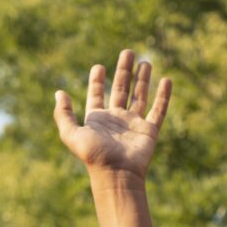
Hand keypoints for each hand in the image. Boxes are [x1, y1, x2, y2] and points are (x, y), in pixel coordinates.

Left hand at [53, 49, 172, 176]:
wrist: (117, 174)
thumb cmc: (94, 156)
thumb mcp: (71, 134)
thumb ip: (64, 114)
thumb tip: (59, 92)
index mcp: (97, 119)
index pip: (97, 95)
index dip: (96, 81)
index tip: (99, 67)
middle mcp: (116, 119)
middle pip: (120, 89)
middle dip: (124, 71)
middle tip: (128, 52)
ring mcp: (133, 124)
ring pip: (140, 96)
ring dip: (142, 79)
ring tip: (146, 61)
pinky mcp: (149, 130)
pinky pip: (158, 110)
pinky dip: (163, 96)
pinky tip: (166, 80)